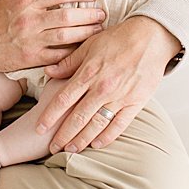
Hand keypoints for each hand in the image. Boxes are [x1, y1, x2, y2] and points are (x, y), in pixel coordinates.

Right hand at [0, 0, 105, 71]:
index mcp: (26, 2)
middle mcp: (30, 20)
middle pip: (68, 16)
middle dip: (90, 14)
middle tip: (102, 13)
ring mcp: (32, 40)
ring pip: (67, 36)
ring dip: (87, 33)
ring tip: (98, 29)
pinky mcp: (33, 58)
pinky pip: (59, 55)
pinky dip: (74, 52)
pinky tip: (84, 48)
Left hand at [37, 15, 178, 152]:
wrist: (149, 38)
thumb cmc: (117, 39)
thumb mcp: (88, 45)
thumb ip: (68, 62)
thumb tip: (48, 72)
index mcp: (88, 74)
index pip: (63, 99)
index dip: (50, 115)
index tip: (39, 127)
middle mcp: (102, 88)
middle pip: (78, 117)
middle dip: (63, 135)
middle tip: (52, 147)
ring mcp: (119, 97)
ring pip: (97, 124)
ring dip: (82, 139)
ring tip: (71, 150)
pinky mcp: (135, 102)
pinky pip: (119, 124)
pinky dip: (107, 136)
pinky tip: (96, 144)